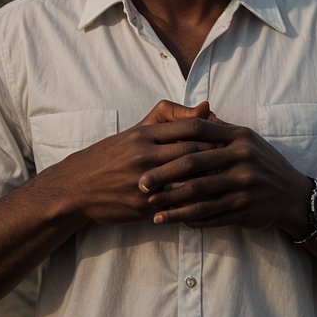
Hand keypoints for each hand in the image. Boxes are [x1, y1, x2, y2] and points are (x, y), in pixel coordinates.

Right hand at [57, 101, 223, 226]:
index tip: (230, 140)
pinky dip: (194, 207)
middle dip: (217, 159)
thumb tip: (206, 108)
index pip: (188, 129)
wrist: (77, 187)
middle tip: (239, 163)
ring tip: (230, 184)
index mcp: (144, 135)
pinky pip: (175, 207)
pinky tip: (212, 206)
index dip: (213, 135)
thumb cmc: (111, 155)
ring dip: (210, 184)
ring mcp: (143, 183)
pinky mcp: (142, 208)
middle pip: (191, 155)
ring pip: (186, 182)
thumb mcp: (137, 130)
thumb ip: (171, 116)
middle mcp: (144, 156)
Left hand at [138, 116, 310, 234]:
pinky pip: (211, 216)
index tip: (149, 149)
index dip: (171, 139)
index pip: (198, 132)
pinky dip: (190, 220)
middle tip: (141, 183)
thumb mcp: (247, 140)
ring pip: (199, 196)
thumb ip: (220, 129)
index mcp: (239, 137)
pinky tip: (174, 222)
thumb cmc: (263, 163)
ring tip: (153, 211)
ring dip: (172, 205)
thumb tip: (194, 112)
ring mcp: (243, 186)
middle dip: (163, 175)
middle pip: (193, 164)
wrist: (293, 196)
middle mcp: (242, 159)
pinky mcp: (244, 210)